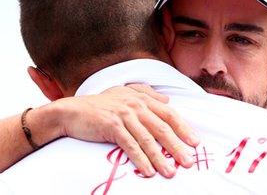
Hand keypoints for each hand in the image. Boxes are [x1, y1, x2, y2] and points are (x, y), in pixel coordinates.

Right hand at [51, 84, 198, 177]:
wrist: (72, 111)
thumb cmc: (99, 105)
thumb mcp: (124, 94)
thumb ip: (146, 94)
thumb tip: (167, 100)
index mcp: (142, 98)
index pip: (169, 114)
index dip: (184, 129)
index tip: (195, 143)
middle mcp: (135, 105)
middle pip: (162, 128)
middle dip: (177, 146)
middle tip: (188, 162)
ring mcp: (124, 115)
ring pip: (147, 139)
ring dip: (160, 158)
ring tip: (170, 172)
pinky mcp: (111, 126)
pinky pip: (130, 145)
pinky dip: (140, 159)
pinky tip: (148, 171)